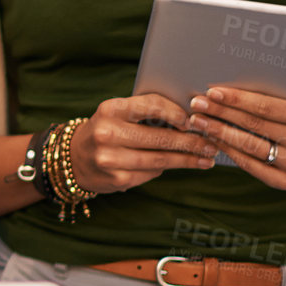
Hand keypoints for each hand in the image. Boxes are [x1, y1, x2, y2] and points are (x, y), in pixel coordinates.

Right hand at [68, 93, 218, 194]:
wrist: (74, 159)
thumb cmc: (106, 130)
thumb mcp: (118, 114)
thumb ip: (147, 113)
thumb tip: (191, 118)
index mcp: (110, 109)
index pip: (151, 106)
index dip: (177, 113)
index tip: (195, 119)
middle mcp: (108, 133)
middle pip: (160, 137)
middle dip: (191, 141)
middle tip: (211, 143)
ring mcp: (111, 159)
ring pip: (161, 159)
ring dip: (188, 159)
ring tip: (207, 158)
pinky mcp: (117, 179)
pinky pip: (152, 172)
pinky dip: (169, 168)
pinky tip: (184, 165)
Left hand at [187, 86, 285, 188]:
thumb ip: (268, 98)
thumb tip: (224, 91)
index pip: (266, 107)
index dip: (237, 100)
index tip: (211, 92)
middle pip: (254, 126)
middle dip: (221, 114)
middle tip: (196, 105)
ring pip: (250, 147)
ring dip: (220, 133)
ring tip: (199, 122)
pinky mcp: (285, 182)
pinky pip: (250, 166)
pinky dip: (230, 152)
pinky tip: (214, 140)